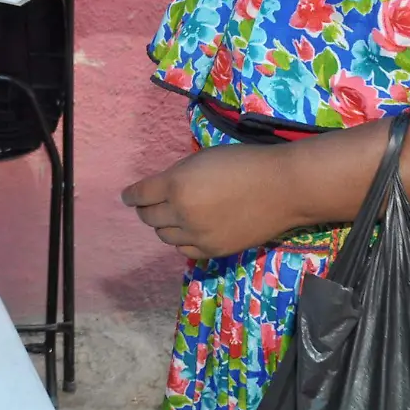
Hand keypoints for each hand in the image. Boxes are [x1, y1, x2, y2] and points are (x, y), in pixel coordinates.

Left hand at [123, 144, 304, 258]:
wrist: (282, 188)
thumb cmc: (244, 163)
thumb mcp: (202, 159)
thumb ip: (178, 176)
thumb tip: (162, 189)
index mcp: (176, 185)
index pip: (140, 195)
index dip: (130, 196)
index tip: (127, 197)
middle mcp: (181, 213)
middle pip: (149, 217)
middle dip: (145, 210)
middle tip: (148, 206)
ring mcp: (197, 235)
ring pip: (165, 236)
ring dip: (164, 226)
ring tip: (171, 217)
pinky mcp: (214, 250)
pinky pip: (185, 250)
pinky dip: (182, 240)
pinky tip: (187, 232)